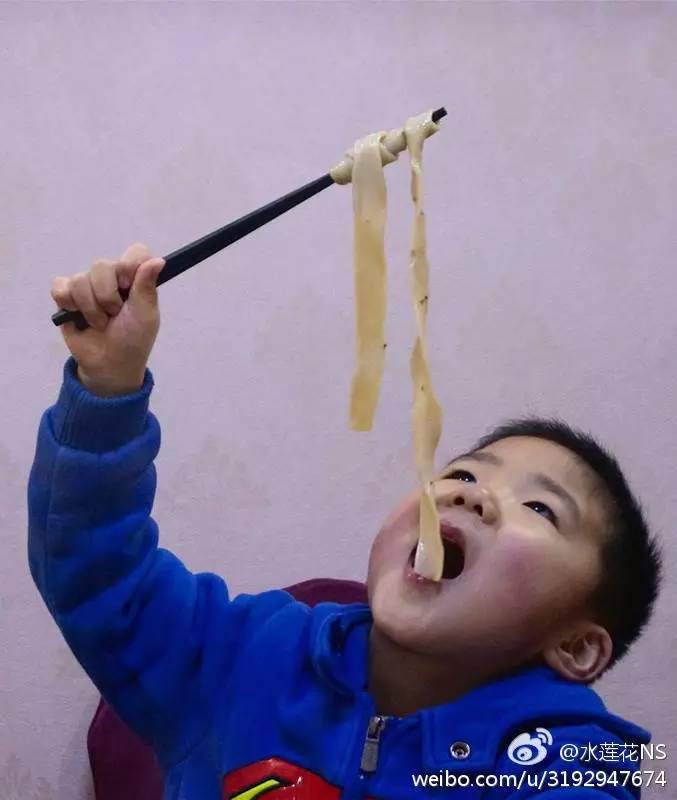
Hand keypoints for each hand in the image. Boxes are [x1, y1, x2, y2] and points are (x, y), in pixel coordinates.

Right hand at [50, 242, 165, 396]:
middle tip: (114, 315)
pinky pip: (60, 287)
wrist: (109, 364)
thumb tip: (159, 260)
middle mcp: (111, 277)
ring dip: (91, 308)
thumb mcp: (145, 315)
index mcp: (135, 278)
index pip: (135, 252)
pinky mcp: (66, 295)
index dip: (129, 266)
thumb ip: (147, 286)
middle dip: (107, 296)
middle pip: (102, 265)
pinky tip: (78, 316)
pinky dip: (69, 304)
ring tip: (99, 322)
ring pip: (80, 279)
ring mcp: (87, 285)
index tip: (128, 286)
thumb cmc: (133, 339)